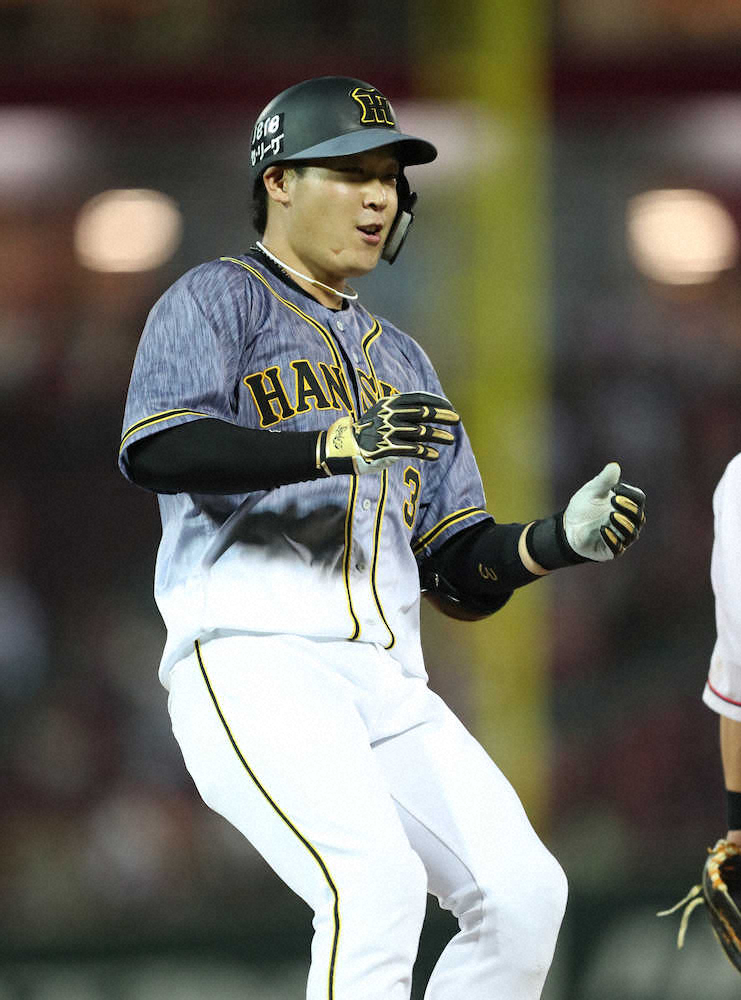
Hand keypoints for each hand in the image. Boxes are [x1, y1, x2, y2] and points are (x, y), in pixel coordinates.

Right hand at [317, 391, 459, 475]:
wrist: (345, 445)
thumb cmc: (370, 430)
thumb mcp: (383, 412)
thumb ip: (403, 411)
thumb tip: (429, 411)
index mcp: (390, 402)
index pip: (419, 398)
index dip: (437, 401)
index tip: (450, 407)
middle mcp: (390, 414)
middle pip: (422, 413)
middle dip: (442, 415)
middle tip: (457, 420)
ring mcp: (388, 431)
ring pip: (420, 432)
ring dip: (438, 435)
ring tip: (451, 440)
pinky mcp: (386, 448)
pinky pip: (411, 449)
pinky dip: (425, 452)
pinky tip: (435, 455)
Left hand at [563, 462, 645, 561]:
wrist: (568, 526)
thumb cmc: (584, 506)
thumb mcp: (592, 491)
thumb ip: (604, 481)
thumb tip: (614, 466)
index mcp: (627, 505)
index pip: (639, 498)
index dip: (630, 494)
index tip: (615, 489)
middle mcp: (629, 522)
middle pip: (639, 516)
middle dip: (628, 509)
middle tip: (614, 501)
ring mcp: (621, 537)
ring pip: (631, 533)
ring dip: (622, 524)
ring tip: (611, 515)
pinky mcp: (611, 551)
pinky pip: (617, 548)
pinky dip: (611, 539)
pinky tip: (602, 529)